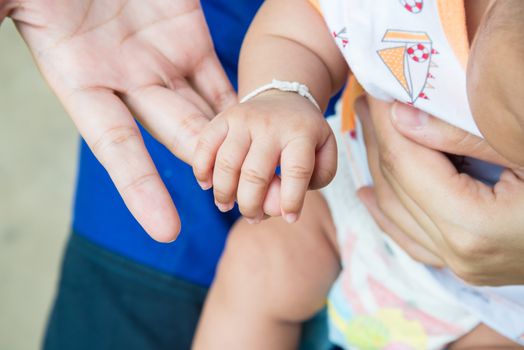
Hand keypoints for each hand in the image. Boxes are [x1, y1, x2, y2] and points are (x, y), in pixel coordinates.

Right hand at [7, 0, 235, 241]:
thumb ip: (0, 19)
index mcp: (81, 79)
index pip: (115, 147)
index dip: (139, 188)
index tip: (167, 231)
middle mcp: (125, 79)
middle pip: (172, 133)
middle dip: (204, 166)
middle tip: (238, 198)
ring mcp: (160, 59)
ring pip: (200, 110)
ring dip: (227, 142)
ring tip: (257, 172)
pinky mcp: (188, 36)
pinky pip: (218, 78)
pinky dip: (237, 103)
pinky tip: (256, 127)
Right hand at [192, 91, 336, 223]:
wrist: (284, 96)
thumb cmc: (304, 134)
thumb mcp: (325, 151)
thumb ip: (317, 177)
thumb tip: (286, 202)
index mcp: (301, 133)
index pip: (297, 171)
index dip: (291, 201)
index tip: (289, 218)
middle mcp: (271, 125)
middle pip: (255, 174)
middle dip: (251, 205)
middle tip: (253, 218)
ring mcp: (244, 119)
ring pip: (226, 163)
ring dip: (223, 192)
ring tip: (226, 206)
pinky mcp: (223, 118)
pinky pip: (205, 145)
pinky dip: (201, 169)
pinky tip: (207, 184)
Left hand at [357, 96, 523, 285]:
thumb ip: (462, 135)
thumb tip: (401, 117)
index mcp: (475, 226)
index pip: (407, 164)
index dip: (386, 123)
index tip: (376, 93)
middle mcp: (461, 254)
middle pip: (397, 186)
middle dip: (379, 139)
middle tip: (367, 104)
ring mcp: (463, 266)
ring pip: (397, 212)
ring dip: (379, 168)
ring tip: (367, 131)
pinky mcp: (468, 267)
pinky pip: (411, 238)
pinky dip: (387, 212)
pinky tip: (367, 194)